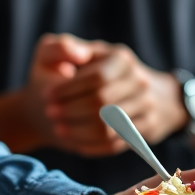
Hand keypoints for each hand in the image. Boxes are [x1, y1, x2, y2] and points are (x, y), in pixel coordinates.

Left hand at [29, 34, 187, 156]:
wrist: (111, 92)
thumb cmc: (78, 70)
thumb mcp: (66, 51)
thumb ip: (63, 48)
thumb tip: (76, 54)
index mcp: (121, 59)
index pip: (98, 78)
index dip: (70, 90)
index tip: (47, 95)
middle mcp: (139, 81)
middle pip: (103, 103)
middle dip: (71, 110)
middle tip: (50, 113)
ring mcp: (146, 106)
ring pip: (110, 127)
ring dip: (78, 131)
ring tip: (58, 128)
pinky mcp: (145, 129)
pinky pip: (116, 144)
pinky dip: (92, 146)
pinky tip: (74, 142)